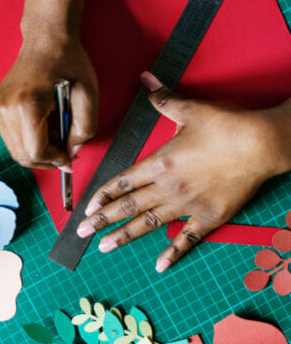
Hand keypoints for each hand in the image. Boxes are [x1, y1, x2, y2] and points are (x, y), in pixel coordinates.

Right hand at [0, 34, 97, 168]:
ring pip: (15, 149)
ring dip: (36, 150)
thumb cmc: (68, 62)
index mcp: (26, 106)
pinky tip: (42, 126)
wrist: (46, 39)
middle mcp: (5, 109)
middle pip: (21, 156)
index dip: (55, 161)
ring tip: (54, 134)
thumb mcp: (88, 95)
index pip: (35, 153)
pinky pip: (10, 136)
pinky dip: (27, 139)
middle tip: (64, 152)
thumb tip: (71, 153)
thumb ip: (84, 130)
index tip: (68, 160)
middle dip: (45, 159)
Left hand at [77, 72, 290, 271]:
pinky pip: (187, 238)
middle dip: (101, 220)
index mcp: (159, 162)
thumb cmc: (226, 126)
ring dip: (124, 236)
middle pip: (127, 206)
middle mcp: (168, 187)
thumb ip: (163, 98)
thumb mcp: (190, 109)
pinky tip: (159, 265)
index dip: (101, 195)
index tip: (86, 207)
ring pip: (148, 223)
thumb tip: (146, 78)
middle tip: (81, 233)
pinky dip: (172, 253)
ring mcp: (188, 204)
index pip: (121, 182)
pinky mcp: (210, 216)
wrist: (263, 144)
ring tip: (105, 246)